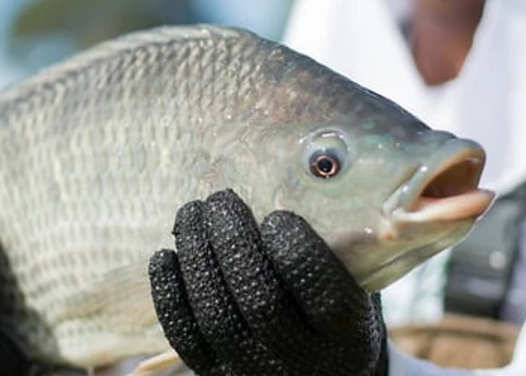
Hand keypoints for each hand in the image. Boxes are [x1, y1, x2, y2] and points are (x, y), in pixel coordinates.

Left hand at [148, 189, 388, 375]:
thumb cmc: (338, 311)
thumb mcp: (358, 284)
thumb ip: (342, 242)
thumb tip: (314, 171)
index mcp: (347, 336)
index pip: (322, 296)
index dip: (296, 251)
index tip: (278, 216)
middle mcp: (301, 361)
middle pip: (260, 301)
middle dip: (234, 242)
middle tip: (222, 199)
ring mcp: (253, 371)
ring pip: (216, 315)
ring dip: (198, 256)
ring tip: (192, 212)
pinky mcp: (216, 374)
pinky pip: (184, 335)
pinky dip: (169, 292)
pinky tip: (166, 255)